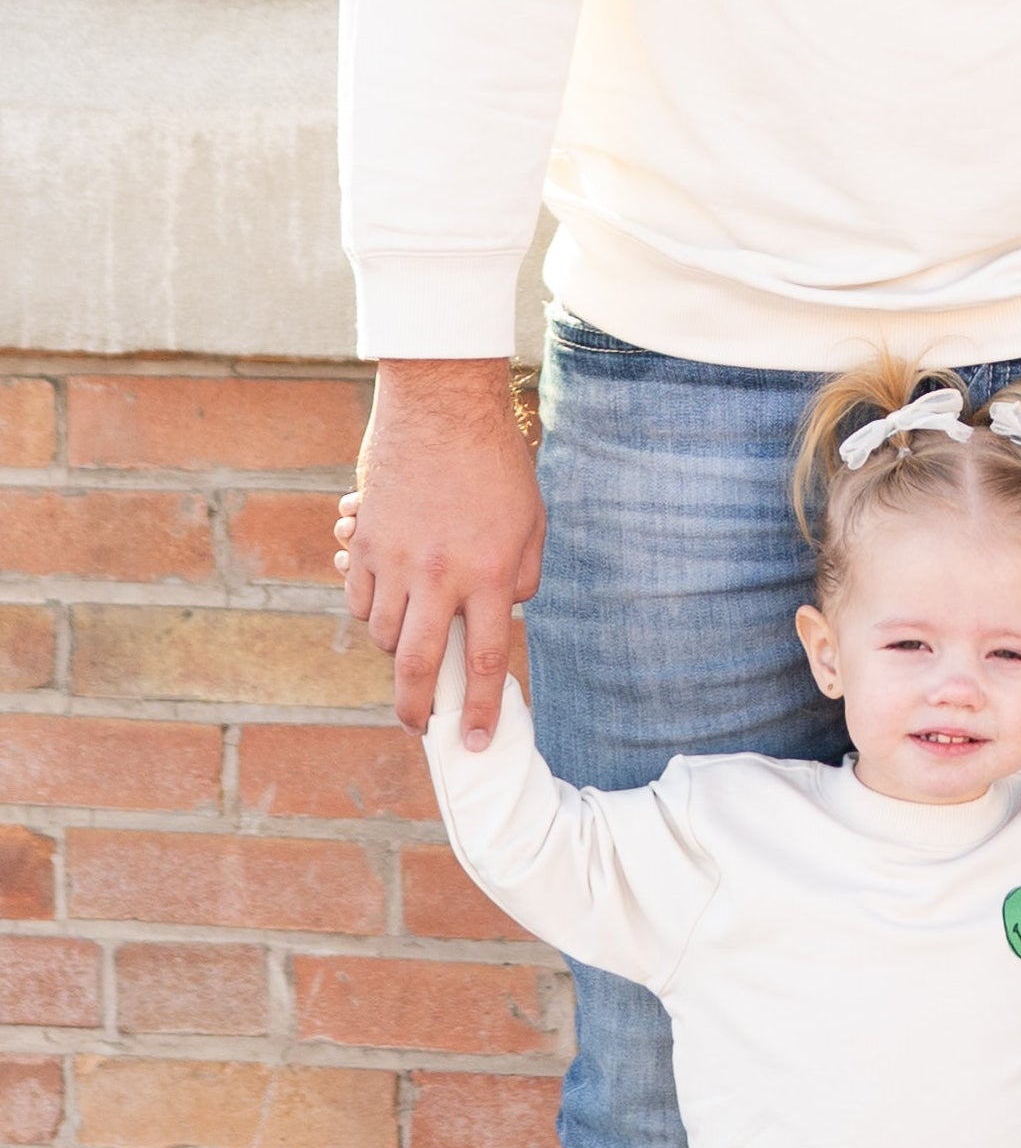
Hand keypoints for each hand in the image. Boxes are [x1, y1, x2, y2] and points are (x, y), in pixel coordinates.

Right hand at [340, 359, 544, 747]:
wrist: (441, 406)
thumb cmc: (496, 463)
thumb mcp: (531, 521)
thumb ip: (521, 576)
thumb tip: (505, 615)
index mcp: (490, 573)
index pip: (489, 659)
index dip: (484, 708)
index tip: (480, 741)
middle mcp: (441, 575)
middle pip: (422, 666)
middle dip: (419, 709)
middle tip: (422, 729)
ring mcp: (397, 560)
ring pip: (387, 635)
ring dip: (399, 651)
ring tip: (415, 646)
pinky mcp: (366, 542)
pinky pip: (361, 601)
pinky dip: (373, 615)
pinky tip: (390, 607)